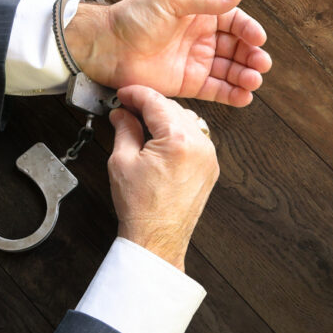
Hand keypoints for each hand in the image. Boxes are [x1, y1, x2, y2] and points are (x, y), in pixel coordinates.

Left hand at [63, 0, 271, 106]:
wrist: (106, 46)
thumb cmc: (132, 18)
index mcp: (199, 15)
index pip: (234, 21)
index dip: (249, 30)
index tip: (258, 39)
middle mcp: (200, 39)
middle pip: (236, 48)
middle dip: (251, 57)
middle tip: (260, 64)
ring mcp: (195, 63)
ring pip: (229, 71)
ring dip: (245, 76)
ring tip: (254, 82)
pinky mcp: (187, 85)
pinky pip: (215, 91)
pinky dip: (231, 95)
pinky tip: (244, 97)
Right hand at [107, 85, 218, 270]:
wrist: (157, 238)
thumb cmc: (141, 207)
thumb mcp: (122, 161)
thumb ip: (125, 129)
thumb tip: (123, 113)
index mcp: (179, 140)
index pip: (156, 102)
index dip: (135, 94)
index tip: (123, 94)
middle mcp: (200, 145)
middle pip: (173, 108)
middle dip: (150, 105)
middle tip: (127, 109)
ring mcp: (209, 157)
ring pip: (187, 121)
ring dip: (166, 118)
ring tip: (143, 126)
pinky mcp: (210, 168)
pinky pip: (195, 138)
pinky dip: (178, 134)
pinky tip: (160, 141)